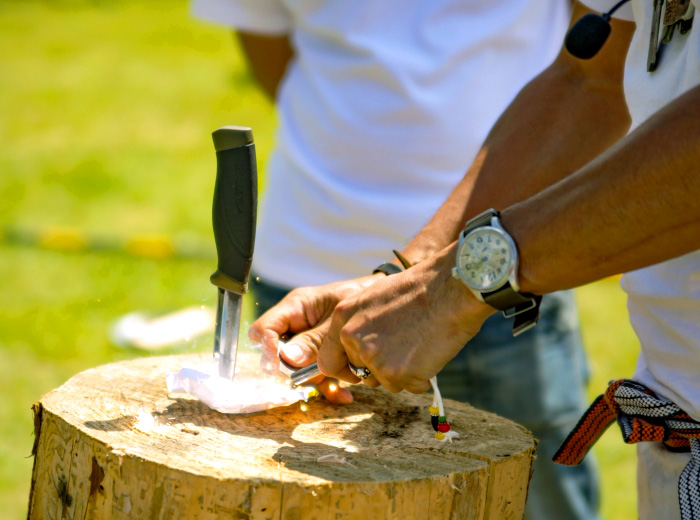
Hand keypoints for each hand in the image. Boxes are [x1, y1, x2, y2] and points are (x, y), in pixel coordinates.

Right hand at [249, 275, 381, 403]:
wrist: (388, 302)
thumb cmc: (361, 298)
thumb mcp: (338, 318)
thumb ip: (315, 339)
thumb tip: (288, 359)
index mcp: (296, 308)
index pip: (263, 330)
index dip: (268, 350)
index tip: (282, 368)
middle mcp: (297, 326)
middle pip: (278, 356)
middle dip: (297, 371)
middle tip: (318, 375)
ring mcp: (308, 344)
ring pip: (298, 372)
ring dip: (319, 381)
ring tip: (349, 377)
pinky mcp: (322, 358)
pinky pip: (316, 379)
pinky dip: (329, 389)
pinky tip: (345, 395)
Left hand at [317, 244, 495, 393]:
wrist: (450, 289)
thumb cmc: (420, 289)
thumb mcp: (375, 297)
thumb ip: (360, 323)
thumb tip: (357, 347)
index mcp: (344, 317)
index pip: (328, 360)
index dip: (345, 369)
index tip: (359, 371)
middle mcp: (353, 338)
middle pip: (360, 373)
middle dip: (380, 368)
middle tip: (405, 348)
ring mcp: (373, 358)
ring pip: (384, 381)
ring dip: (401, 372)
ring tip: (419, 344)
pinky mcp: (395, 373)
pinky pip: (407, 387)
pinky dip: (421, 377)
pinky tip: (430, 352)